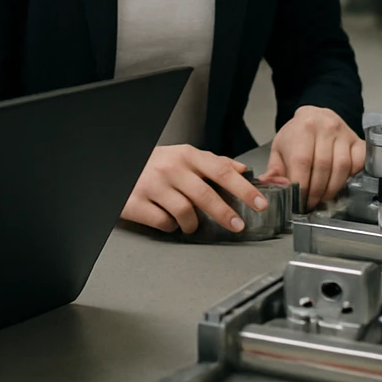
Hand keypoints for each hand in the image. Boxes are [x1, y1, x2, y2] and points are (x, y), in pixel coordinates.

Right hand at [121, 145, 269, 234]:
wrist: (121, 166)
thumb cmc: (156, 164)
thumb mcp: (185, 157)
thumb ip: (214, 164)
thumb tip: (243, 170)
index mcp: (187, 155)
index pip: (222, 171)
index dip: (244, 189)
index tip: (259, 203)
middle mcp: (170, 168)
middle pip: (206, 195)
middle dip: (225, 213)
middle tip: (237, 225)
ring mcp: (152, 185)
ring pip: (185, 213)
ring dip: (193, 224)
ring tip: (191, 224)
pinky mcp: (136, 203)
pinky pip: (164, 223)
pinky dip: (171, 226)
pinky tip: (170, 221)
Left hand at [261, 106, 364, 210]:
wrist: (315, 117)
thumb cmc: (297, 136)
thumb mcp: (280, 149)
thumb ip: (274, 170)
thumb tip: (269, 187)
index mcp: (303, 127)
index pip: (302, 161)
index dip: (301, 186)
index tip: (298, 201)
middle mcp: (326, 127)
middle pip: (323, 167)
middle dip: (316, 192)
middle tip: (310, 204)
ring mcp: (344, 133)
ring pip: (341, 168)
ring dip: (332, 189)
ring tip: (323, 199)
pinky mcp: (357, 141)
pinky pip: (358, 163)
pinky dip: (350, 178)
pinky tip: (341, 185)